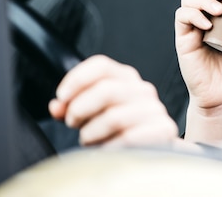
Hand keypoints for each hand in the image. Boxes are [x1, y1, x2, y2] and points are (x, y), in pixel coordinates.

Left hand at [48, 55, 178, 147]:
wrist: (150, 156)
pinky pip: (128, 138)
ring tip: (89, 140)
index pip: (101, 65)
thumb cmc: (119, 133)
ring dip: (92, 133)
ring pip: (114, 116)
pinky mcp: (163, 130)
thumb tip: (57, 106)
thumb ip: (73, 107)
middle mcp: (143, 90)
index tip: (62, 97)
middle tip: (72, 122)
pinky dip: (109, 148)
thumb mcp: (93, 115)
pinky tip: (106, 151)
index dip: (76, 79)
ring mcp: (155, 109)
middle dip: (80, 109)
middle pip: (105, 89)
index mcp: (126, 79)